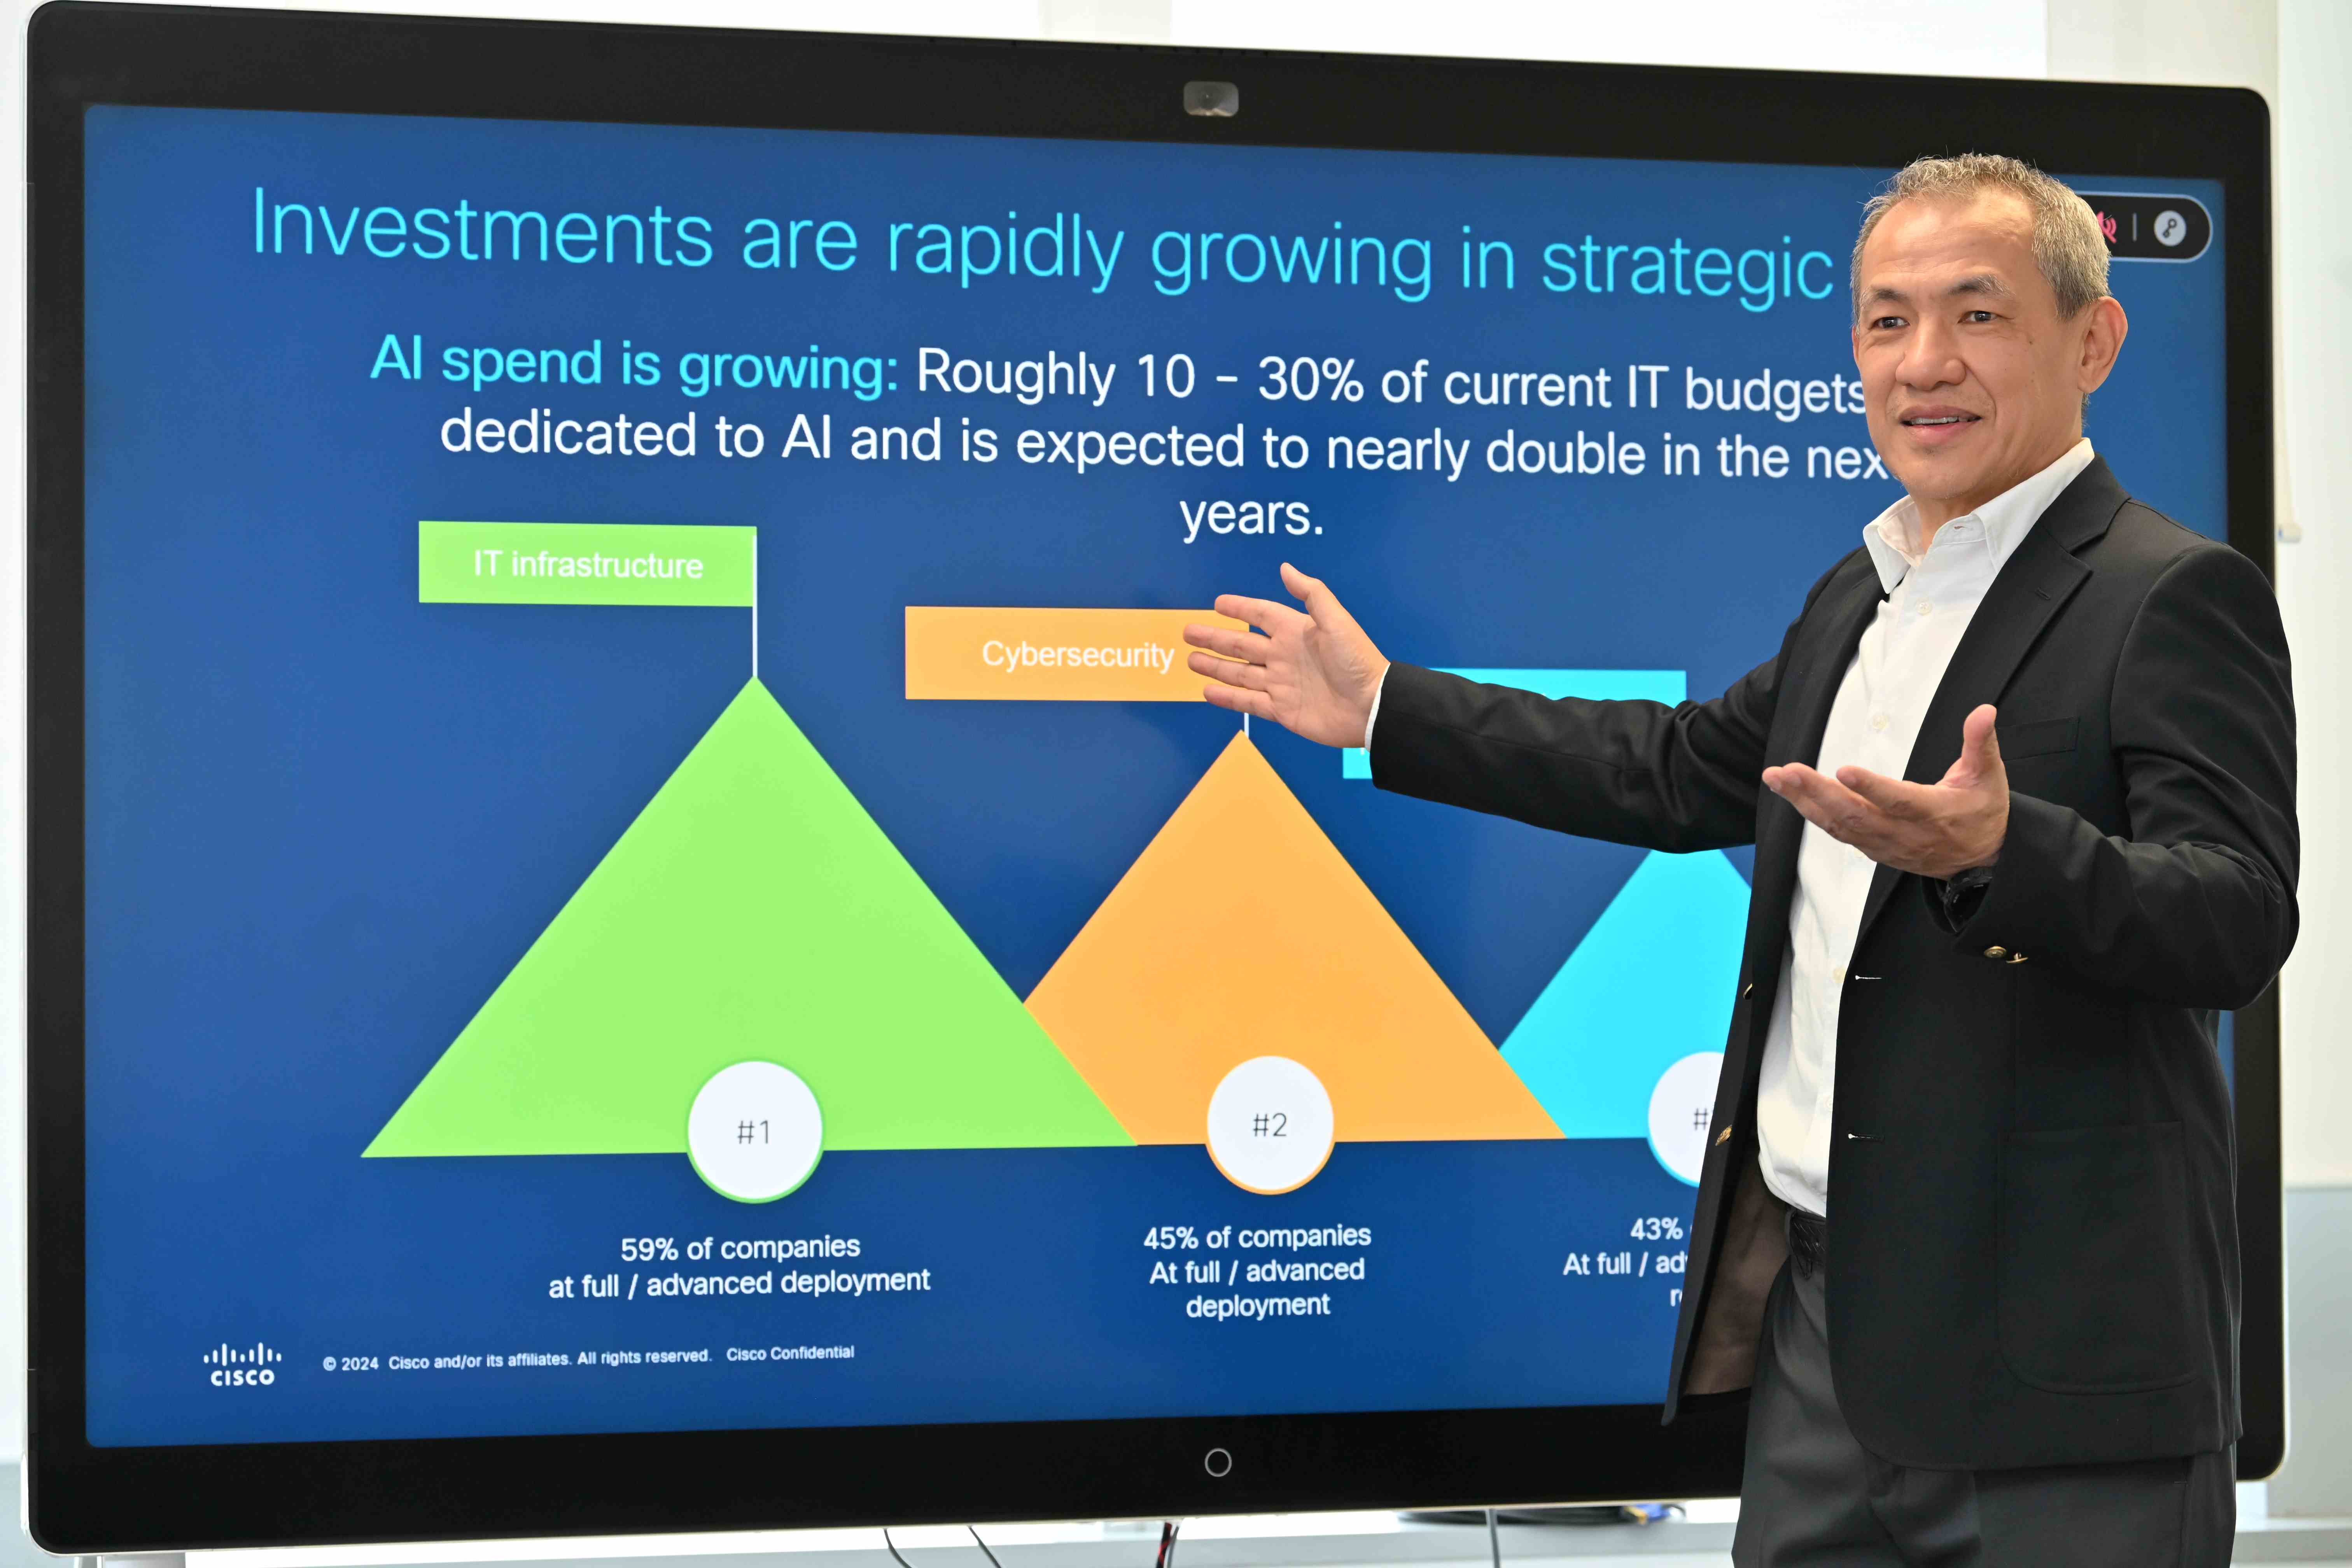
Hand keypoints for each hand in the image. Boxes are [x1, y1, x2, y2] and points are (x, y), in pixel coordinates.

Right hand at [1183, 563, 1389, 747]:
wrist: (1371, 707)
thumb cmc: (1358, 661)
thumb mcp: (1337, 621)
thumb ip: (1311, 594)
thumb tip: (1285, 567)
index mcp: (1297, 632)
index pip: (1261, 615)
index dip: (1240, 608)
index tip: (1218, 602)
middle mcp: (1285, 656)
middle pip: (1241, 645)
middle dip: (1214, 638)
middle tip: (1188, 632)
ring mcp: (1281, 684)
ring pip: (1239, 673)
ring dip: (1214, 666)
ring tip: (1191, 660)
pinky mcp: (1282, 710)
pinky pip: (1248, 702)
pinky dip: (1227, 698)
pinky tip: (1207, 691)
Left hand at [1761, 703, 2007, 878]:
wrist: (1982, 860)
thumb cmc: (1983, 813)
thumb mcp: (1989, 776)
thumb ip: (1981, 743)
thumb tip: (1984, 711)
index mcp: (1933, 812)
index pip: (1899, 801)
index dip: (1872, 788)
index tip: (1843, 770)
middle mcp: (1904, 833)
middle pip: (1855, 815)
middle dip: (1817, 793)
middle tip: (1787, 771)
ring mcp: (1885, 844)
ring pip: (1839, 826)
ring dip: (1805, 802)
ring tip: (1777, 778)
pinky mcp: (1874, 849)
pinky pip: (1838, 833)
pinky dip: (1813, 814)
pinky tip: (1792, 795)